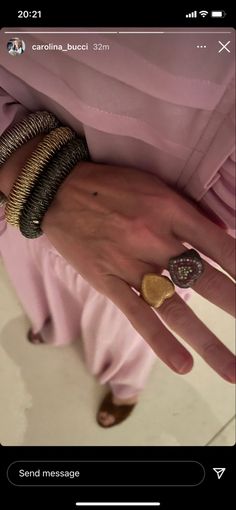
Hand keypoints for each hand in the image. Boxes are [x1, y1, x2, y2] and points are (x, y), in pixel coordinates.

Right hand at [42, 161, 235, 382]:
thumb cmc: (109, 185)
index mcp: (169, 210)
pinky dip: (160, 341)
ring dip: (206, 340)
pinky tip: (183, 364)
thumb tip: (222, 231)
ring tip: (231, 370)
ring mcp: (129, 263)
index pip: (218, 245)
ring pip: (174, 306)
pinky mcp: (107, 281)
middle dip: (234, 304)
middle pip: (204, 278)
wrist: (57, 190)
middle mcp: (153, 238)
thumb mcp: (154, 185)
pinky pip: (137, 314)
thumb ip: (188, 210)